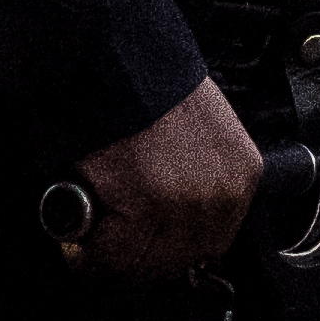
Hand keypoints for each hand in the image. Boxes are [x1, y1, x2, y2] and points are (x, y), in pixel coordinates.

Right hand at [59, 79, 261, 278]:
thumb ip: (197, 172)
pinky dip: (87, 255)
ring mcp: (187, 204)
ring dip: (111, 260)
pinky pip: (112, 256)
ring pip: (146, 264)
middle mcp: (222, 194)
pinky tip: (77, 241)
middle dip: (141, 259)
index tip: (143, 246)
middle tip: (108, 249)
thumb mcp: (200, 127)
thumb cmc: (147, 84)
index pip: (214, 241)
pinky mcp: (147, 206)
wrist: (116, 55)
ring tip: (89, 246)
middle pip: (182, 259)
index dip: (172, 248)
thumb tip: (171, 211)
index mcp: (242, 173)